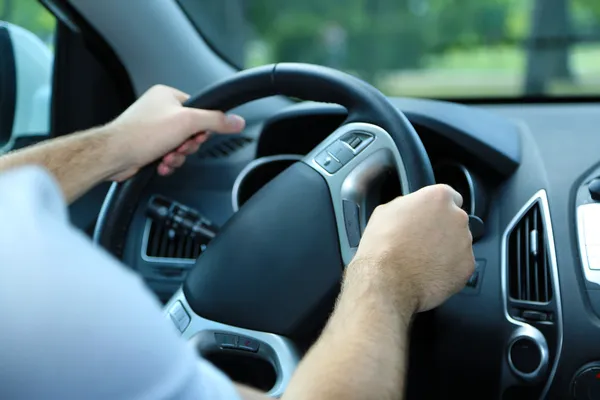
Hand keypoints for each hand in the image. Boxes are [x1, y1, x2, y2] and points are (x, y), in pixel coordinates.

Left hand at [105, 85, 245, 180]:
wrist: (114, 155)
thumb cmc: (141, 134)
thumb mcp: (187, 122)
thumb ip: (216, 121)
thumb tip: (237, 121)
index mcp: (167, 96)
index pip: (199, 109)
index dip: (203, 126)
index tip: (197, 134)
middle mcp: (159, 110)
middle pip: (192, 130)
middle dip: (188, 145)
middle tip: (180, 147)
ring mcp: (153, 129)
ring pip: (181, 146)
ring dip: (178, 156)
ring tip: (167, 157)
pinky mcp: (148, 146)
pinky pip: (169, 155)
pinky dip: (168, 162)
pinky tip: (161, 164)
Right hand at [351, 184, 474, 313]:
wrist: (387, 282)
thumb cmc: (382, 247)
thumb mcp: (384, 212)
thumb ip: (406, 204)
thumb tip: (410, 208)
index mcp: (437, 198)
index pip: (449, 196)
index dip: (436, 208)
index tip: (429, 217)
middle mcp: (456, 217)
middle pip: (455, 220)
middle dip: (442, 229)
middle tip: (421, 241)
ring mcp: (464, 243)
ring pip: (458, 243)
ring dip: (445, 249)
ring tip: (422, 260)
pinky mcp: (467, 266)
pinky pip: (460, 264)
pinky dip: (449, 268)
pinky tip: (429, 272)